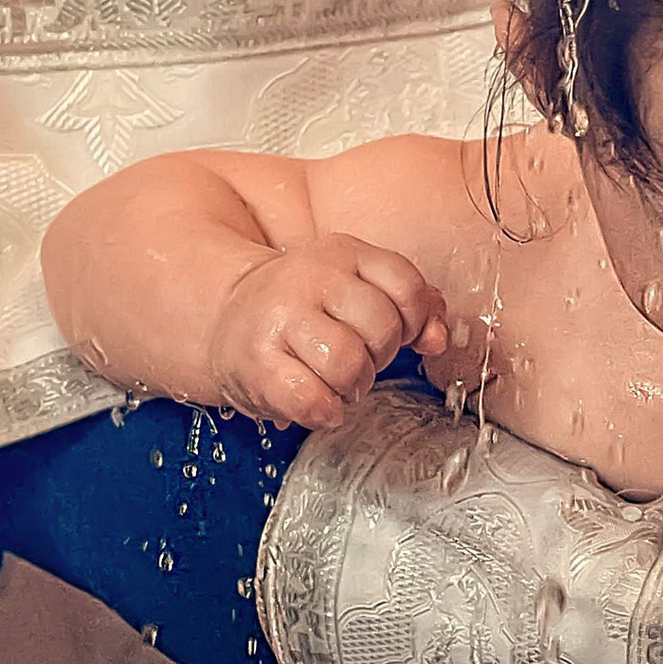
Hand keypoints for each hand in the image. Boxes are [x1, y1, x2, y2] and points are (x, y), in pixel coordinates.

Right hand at [206, 236, 445, 432]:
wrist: (226, 317)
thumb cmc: (306, 309)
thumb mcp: (359, 288)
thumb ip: (413, 306)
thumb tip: (436, 340)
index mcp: (343, 252)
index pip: (407, 285)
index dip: (413, 321)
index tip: (396, 333)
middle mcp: (310, 277)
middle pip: (382, 328)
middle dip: (380, 357)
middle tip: (359, 361)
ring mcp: (280, 317)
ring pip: (349, 364)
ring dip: (353, 386)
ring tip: (338, 382)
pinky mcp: (257, 361)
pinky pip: (312, 399)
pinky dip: (326, 411)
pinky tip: (320, 404)